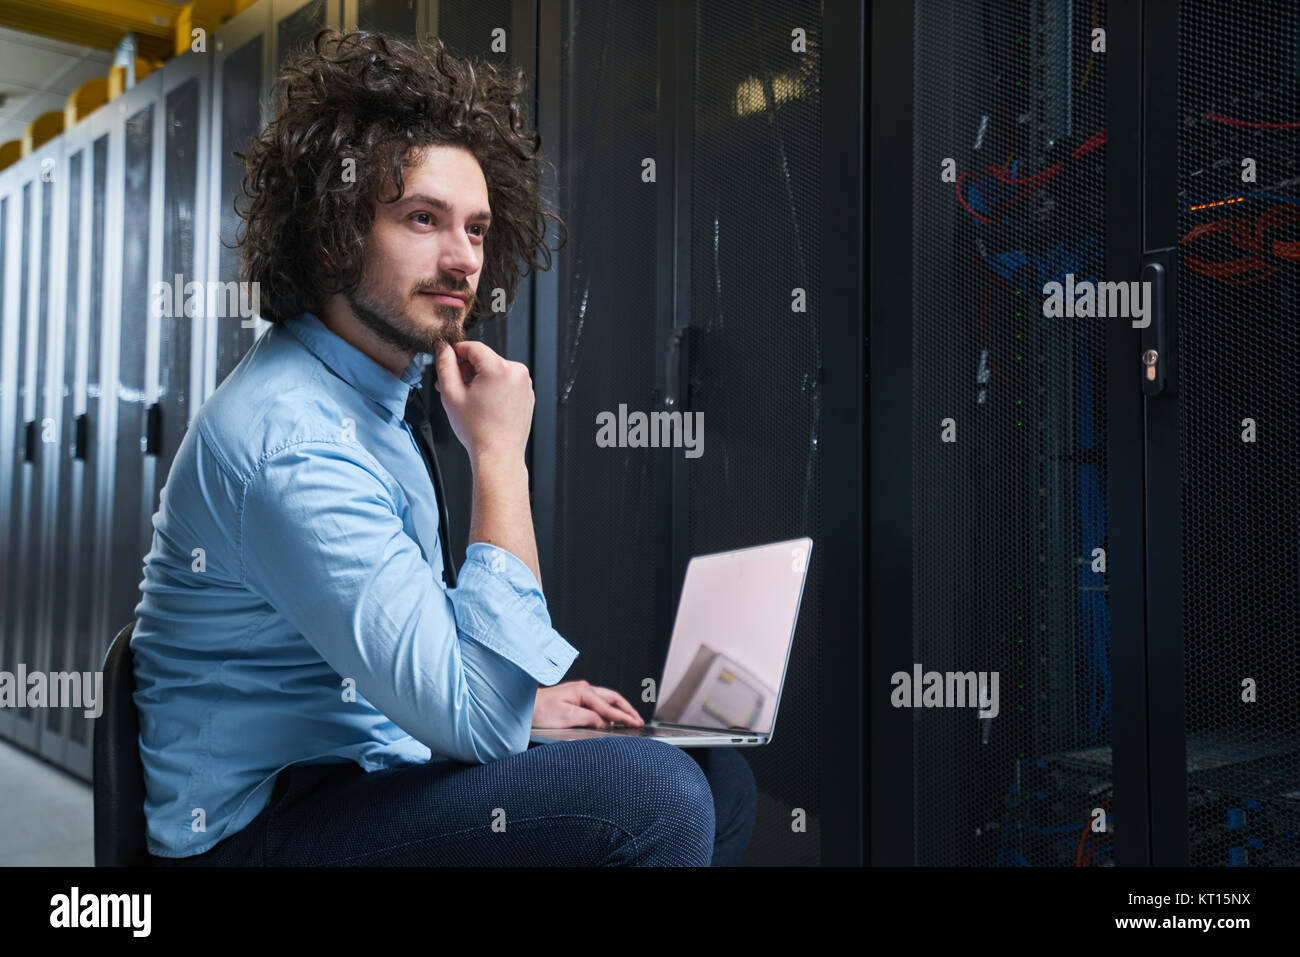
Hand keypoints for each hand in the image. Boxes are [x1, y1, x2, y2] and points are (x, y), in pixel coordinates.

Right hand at [433, 340, 533, 462]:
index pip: (472, 347)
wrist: (498, 455)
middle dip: (466, 370)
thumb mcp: (451, 394)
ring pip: (494, 370)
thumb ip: (445, 365)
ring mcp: (525, 383)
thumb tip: (443, 347)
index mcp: (499, 368)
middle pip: (484, 359)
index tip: (446, 361)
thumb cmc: (477, 431)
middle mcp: (517, 372)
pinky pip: (506, 382)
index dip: (455, 352)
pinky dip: (493, 387)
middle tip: (451, 386)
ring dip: (479, 378)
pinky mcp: (527, 393)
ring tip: (467, 398)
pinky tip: (483, 404)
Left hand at [532, 680, 644, 728]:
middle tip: (638, 720)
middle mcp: (584, 689)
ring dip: (619, 709)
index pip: (609, 707)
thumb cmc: (541, 712)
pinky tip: (610, 717)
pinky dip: (608, 710)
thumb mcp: (567, 717)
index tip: (636, 724)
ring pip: (606, 699)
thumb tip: (606, 722)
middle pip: (612, 698)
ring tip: (629, 719)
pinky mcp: (575, 698)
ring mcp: (580, 692)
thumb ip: (590, 718)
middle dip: (627, 709)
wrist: (524, 708)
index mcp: (584, 691)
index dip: (624, 717)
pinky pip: (598, 703)